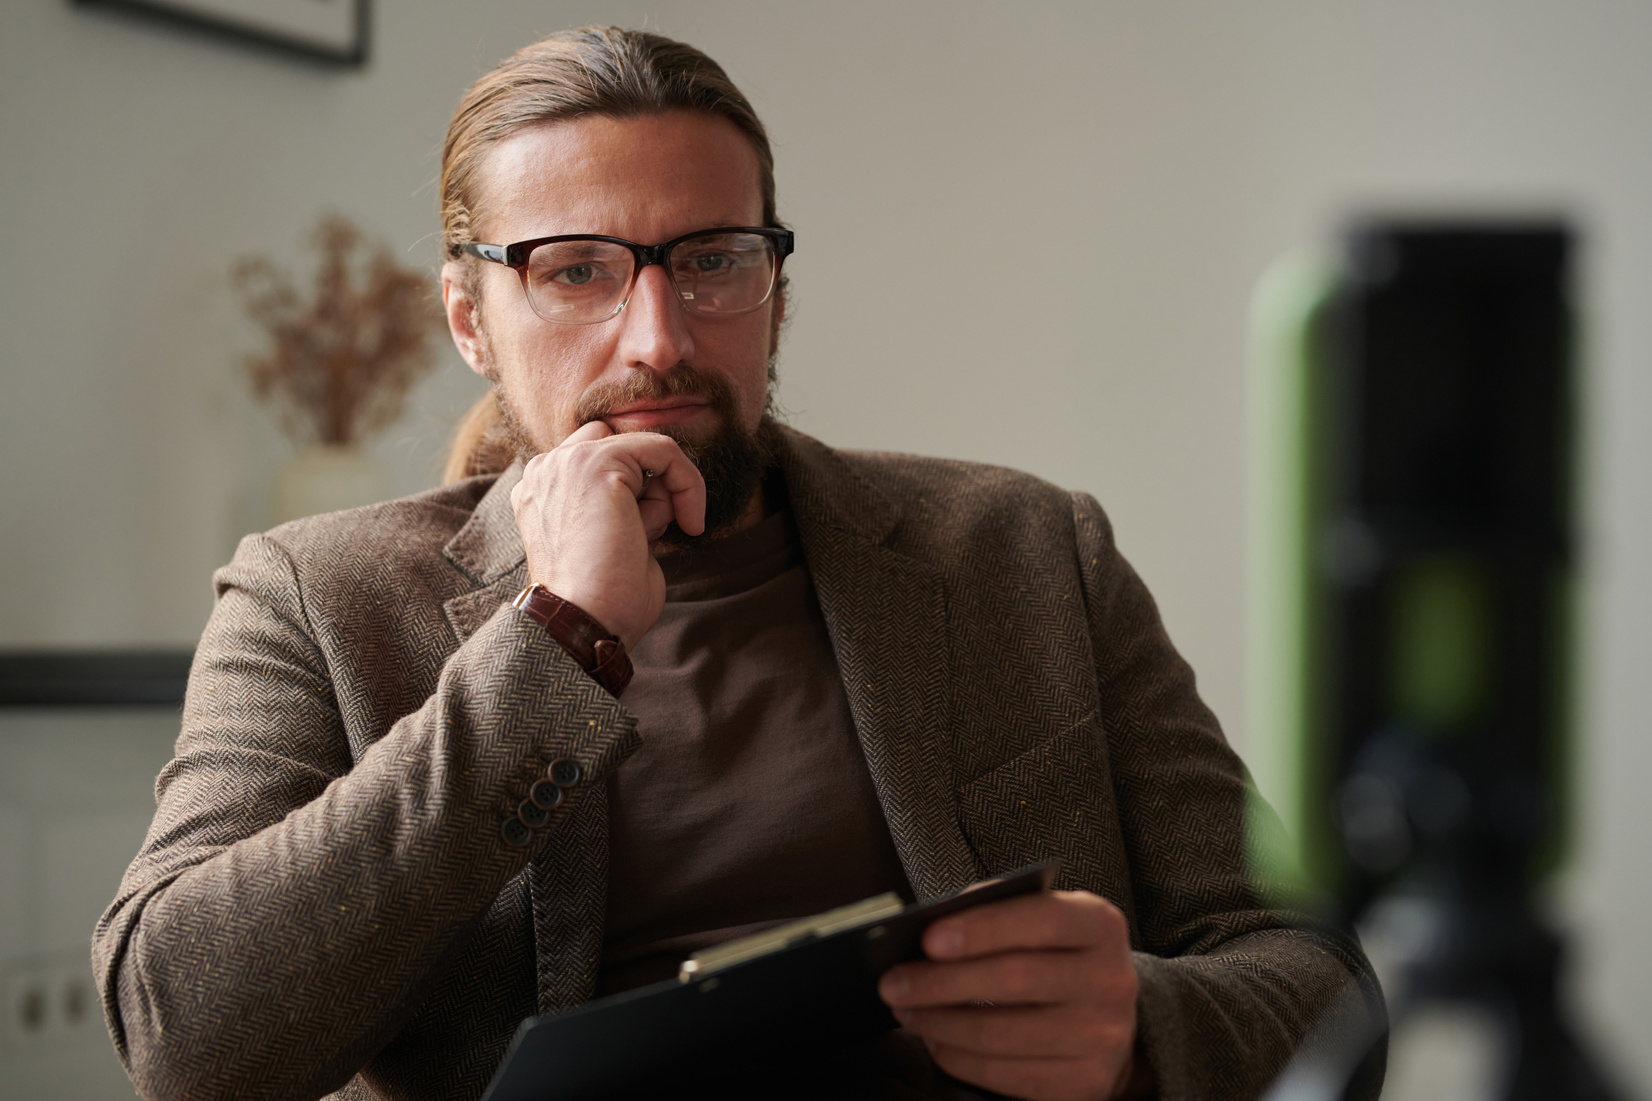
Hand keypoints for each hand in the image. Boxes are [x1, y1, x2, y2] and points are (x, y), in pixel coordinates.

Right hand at [510, 420, 704, 648]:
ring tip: (645, 539)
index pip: (598, 461)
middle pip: (617, 446)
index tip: (653, 533)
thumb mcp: (610, 544)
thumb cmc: (603, 602)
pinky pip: (663, 449)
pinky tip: (689, 523)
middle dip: (645, 484)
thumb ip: (623, 510)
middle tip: (651, 532)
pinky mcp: (597, 462)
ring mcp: (565, 462)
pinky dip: (688, 483)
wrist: (584, 622)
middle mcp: (545, 471)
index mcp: (541, 492)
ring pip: (640, 449)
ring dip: (660, 494)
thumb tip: (660, 496)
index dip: (636, 491)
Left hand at [878, 889, 1139, 1100]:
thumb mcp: (1040, 922)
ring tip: (905, 1011)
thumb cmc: (1053, 957)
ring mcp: (1103, 1038)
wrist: (1108, 1020)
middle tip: (892, 983)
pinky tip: (934, 1040)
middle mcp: (1111, 981)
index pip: (1041, 919)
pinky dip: (959, 1058)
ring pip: (1003, 1033)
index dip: (982, 929)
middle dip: (942, 982)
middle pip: (1016, 979)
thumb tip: (927, 930)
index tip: (927, 938)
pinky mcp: (1085, 1083)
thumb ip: (995, 913)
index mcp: (1101, 926)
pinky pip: (1006, 1075)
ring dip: (940, 1024)